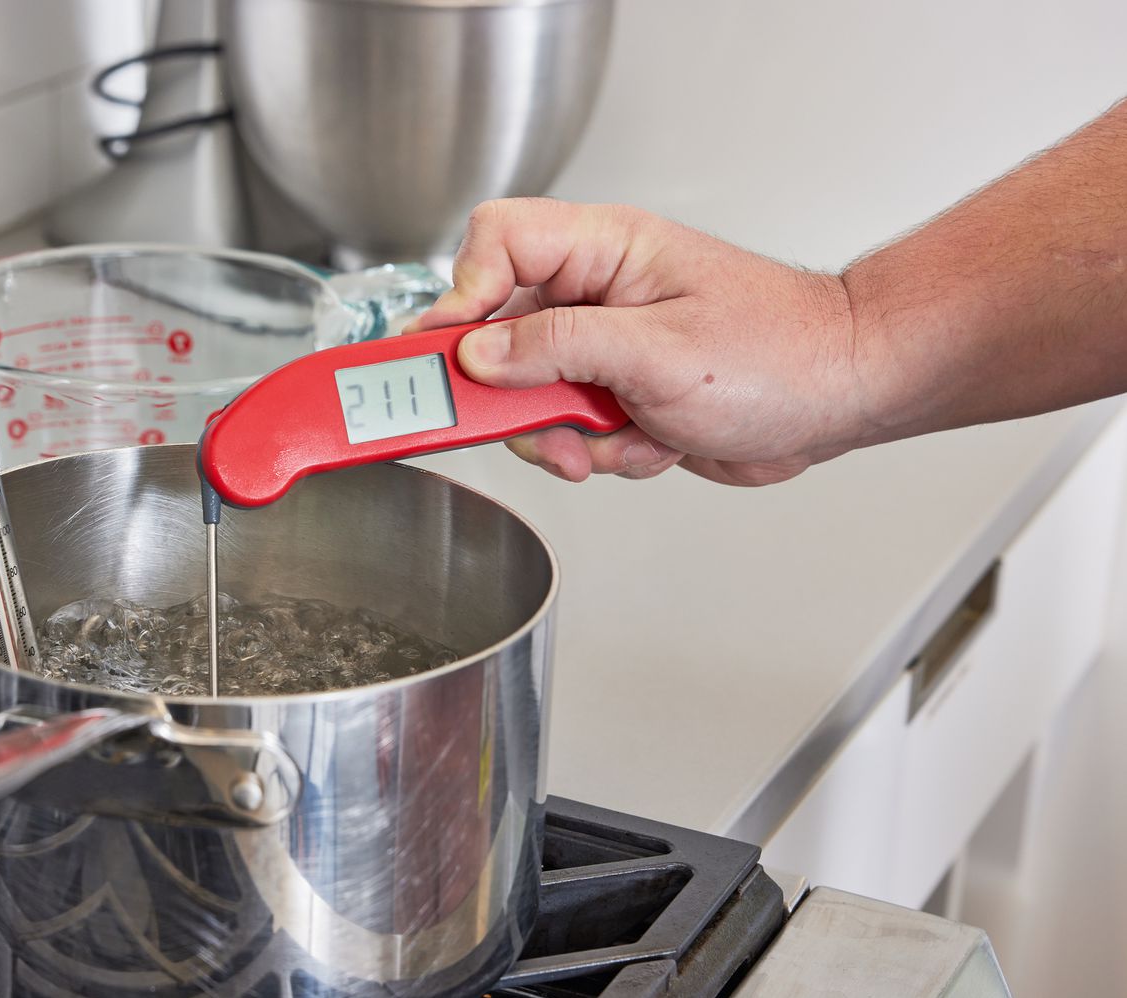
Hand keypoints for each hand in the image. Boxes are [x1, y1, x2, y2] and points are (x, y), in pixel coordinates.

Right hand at [411, 198, 869, 485]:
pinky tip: (649, 445)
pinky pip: (570, 427)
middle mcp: (596, 291)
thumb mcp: (657, 352)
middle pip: (498, 330)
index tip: (460, 353)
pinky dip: (601, 450)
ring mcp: (606, 345)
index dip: (465, 293)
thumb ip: (558, 347)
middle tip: (526, 424)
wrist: (842, 398)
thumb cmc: (782, 354)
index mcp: (605, 249)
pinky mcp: (619, 392)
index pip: (498, 241)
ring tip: (604, 445)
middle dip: (513, 393)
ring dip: (560, 435)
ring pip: (530, 393)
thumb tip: (478, 354)